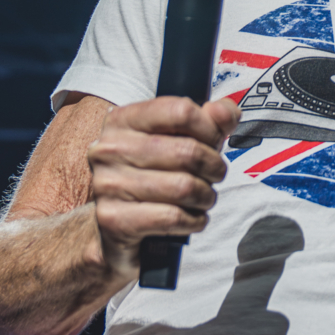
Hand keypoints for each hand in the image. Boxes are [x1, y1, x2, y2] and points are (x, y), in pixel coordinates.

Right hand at [85, 96, 239, 274]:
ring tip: (203, 198)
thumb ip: (208, 120)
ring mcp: (108, 184)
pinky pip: (173, 217)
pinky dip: (194, 220)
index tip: (214, 143)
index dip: (210, 129)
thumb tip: (226, 112)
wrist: (109, 223)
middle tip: (214, 176)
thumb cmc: (150, 173)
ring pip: (184, 187)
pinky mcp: (113, 219)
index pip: (181, 111)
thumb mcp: (175, 139)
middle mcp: (110, 149)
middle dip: (214, 168)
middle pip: (188, 152)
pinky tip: (191, 218)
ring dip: (206, 197)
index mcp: (123, 120)